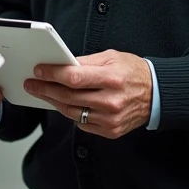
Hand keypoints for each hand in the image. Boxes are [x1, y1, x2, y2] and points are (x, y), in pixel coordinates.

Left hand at [23, 50, 151, 139]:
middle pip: (69, 97)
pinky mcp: (111, 131)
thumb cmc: (134, 72)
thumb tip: (62, 65)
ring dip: (53, 102)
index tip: (39, 71)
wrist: (157, 94)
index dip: (52, 74)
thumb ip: (86, 62)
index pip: (74, 78)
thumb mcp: (112, 57)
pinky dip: (71, 113)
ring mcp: (111, 119)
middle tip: (31, 83)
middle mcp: (111, 101)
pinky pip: (83, 124)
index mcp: (112, 78)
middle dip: (46, 89)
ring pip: (72, 112)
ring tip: (42, 93)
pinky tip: (63, 104)